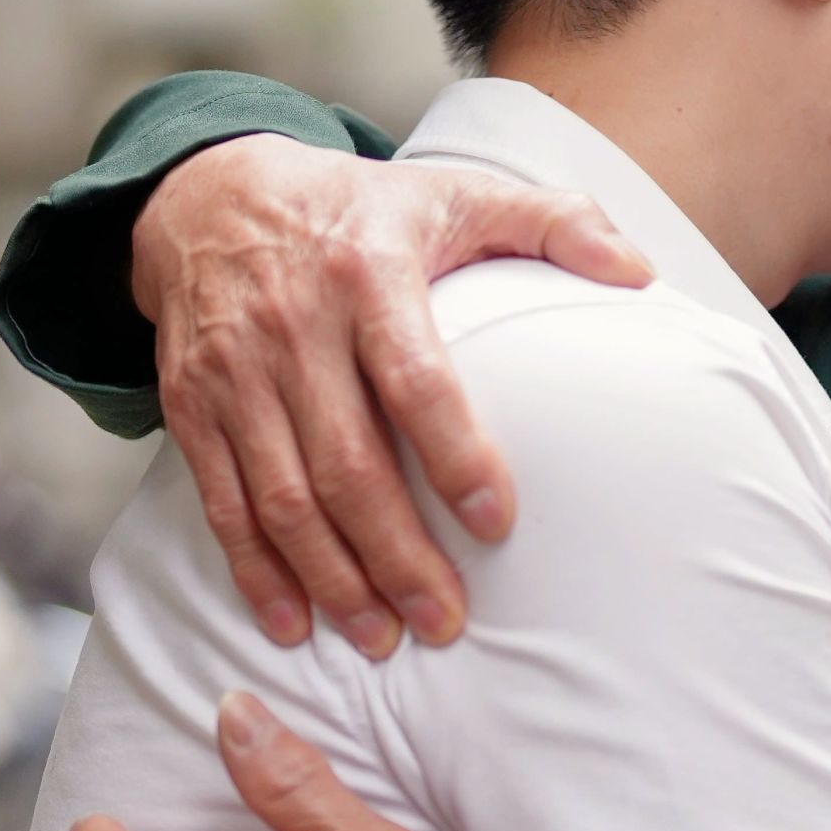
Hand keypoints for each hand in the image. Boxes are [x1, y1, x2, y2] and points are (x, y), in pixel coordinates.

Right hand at [133, 135, 652, 654]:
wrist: (211, 194)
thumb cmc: (359, 209)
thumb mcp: (458, 192)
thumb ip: (555, 223)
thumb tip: (639, 272)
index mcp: (369, 271)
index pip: (414, 376)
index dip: (454, 454)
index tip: (498, 524)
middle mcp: (292, 324)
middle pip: (346, 460)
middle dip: (396, 555)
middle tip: (445, 622)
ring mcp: (234, 371)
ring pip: (282, 496)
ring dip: (332, 578)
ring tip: (381, 638)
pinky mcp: (191, 404)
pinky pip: (222, 501)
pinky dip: (255, 569)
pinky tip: (294, 621)